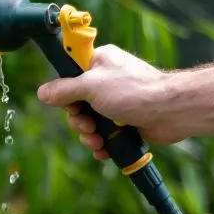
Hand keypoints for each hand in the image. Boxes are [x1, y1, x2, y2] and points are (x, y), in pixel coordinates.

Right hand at [35, 45, 179, 158]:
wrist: (170, 111)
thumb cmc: (134, 91)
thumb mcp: (90, 86)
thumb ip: (64, 90)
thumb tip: (42, 93)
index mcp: (99, 62)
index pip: (71, 73)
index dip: (66, 91)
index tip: (68, 102)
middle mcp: (107, 81)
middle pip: (77, 103)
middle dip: (78, 120)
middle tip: (86, 125)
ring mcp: (117, 102)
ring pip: (90, 121)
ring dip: (89, 135)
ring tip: (97, 141)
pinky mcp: (126, 121)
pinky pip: (105, 134)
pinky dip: (102, 144)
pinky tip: (104, 150)